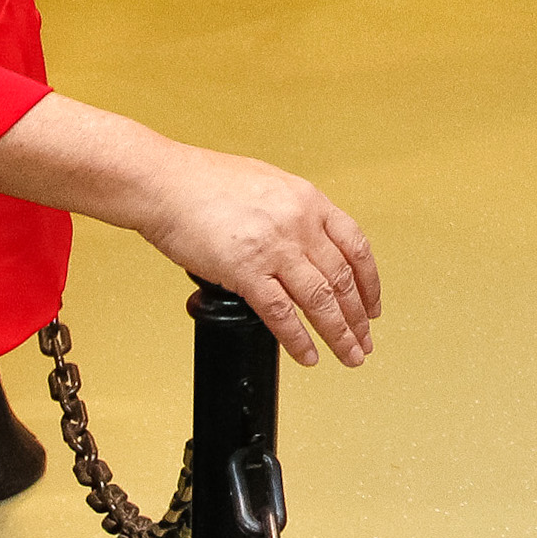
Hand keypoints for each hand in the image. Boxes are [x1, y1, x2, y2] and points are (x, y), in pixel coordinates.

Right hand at [131, 145, 379, 365]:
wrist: (163, 182)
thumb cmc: (204, 181)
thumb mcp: (268, 185)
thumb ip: (294, 212)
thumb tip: (307, 239)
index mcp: (309, 200)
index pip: (356, 247)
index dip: (369, 282)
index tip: (372, 306)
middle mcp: (299, 224)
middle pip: (342, 279)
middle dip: (358, 317)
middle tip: (365, 341)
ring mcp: (274, 248)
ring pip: (320, 300)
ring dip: (339, 334)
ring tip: (350, 356)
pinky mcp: (244, 271)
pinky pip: (281, 314)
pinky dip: (298, 340)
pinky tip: (308, 356)